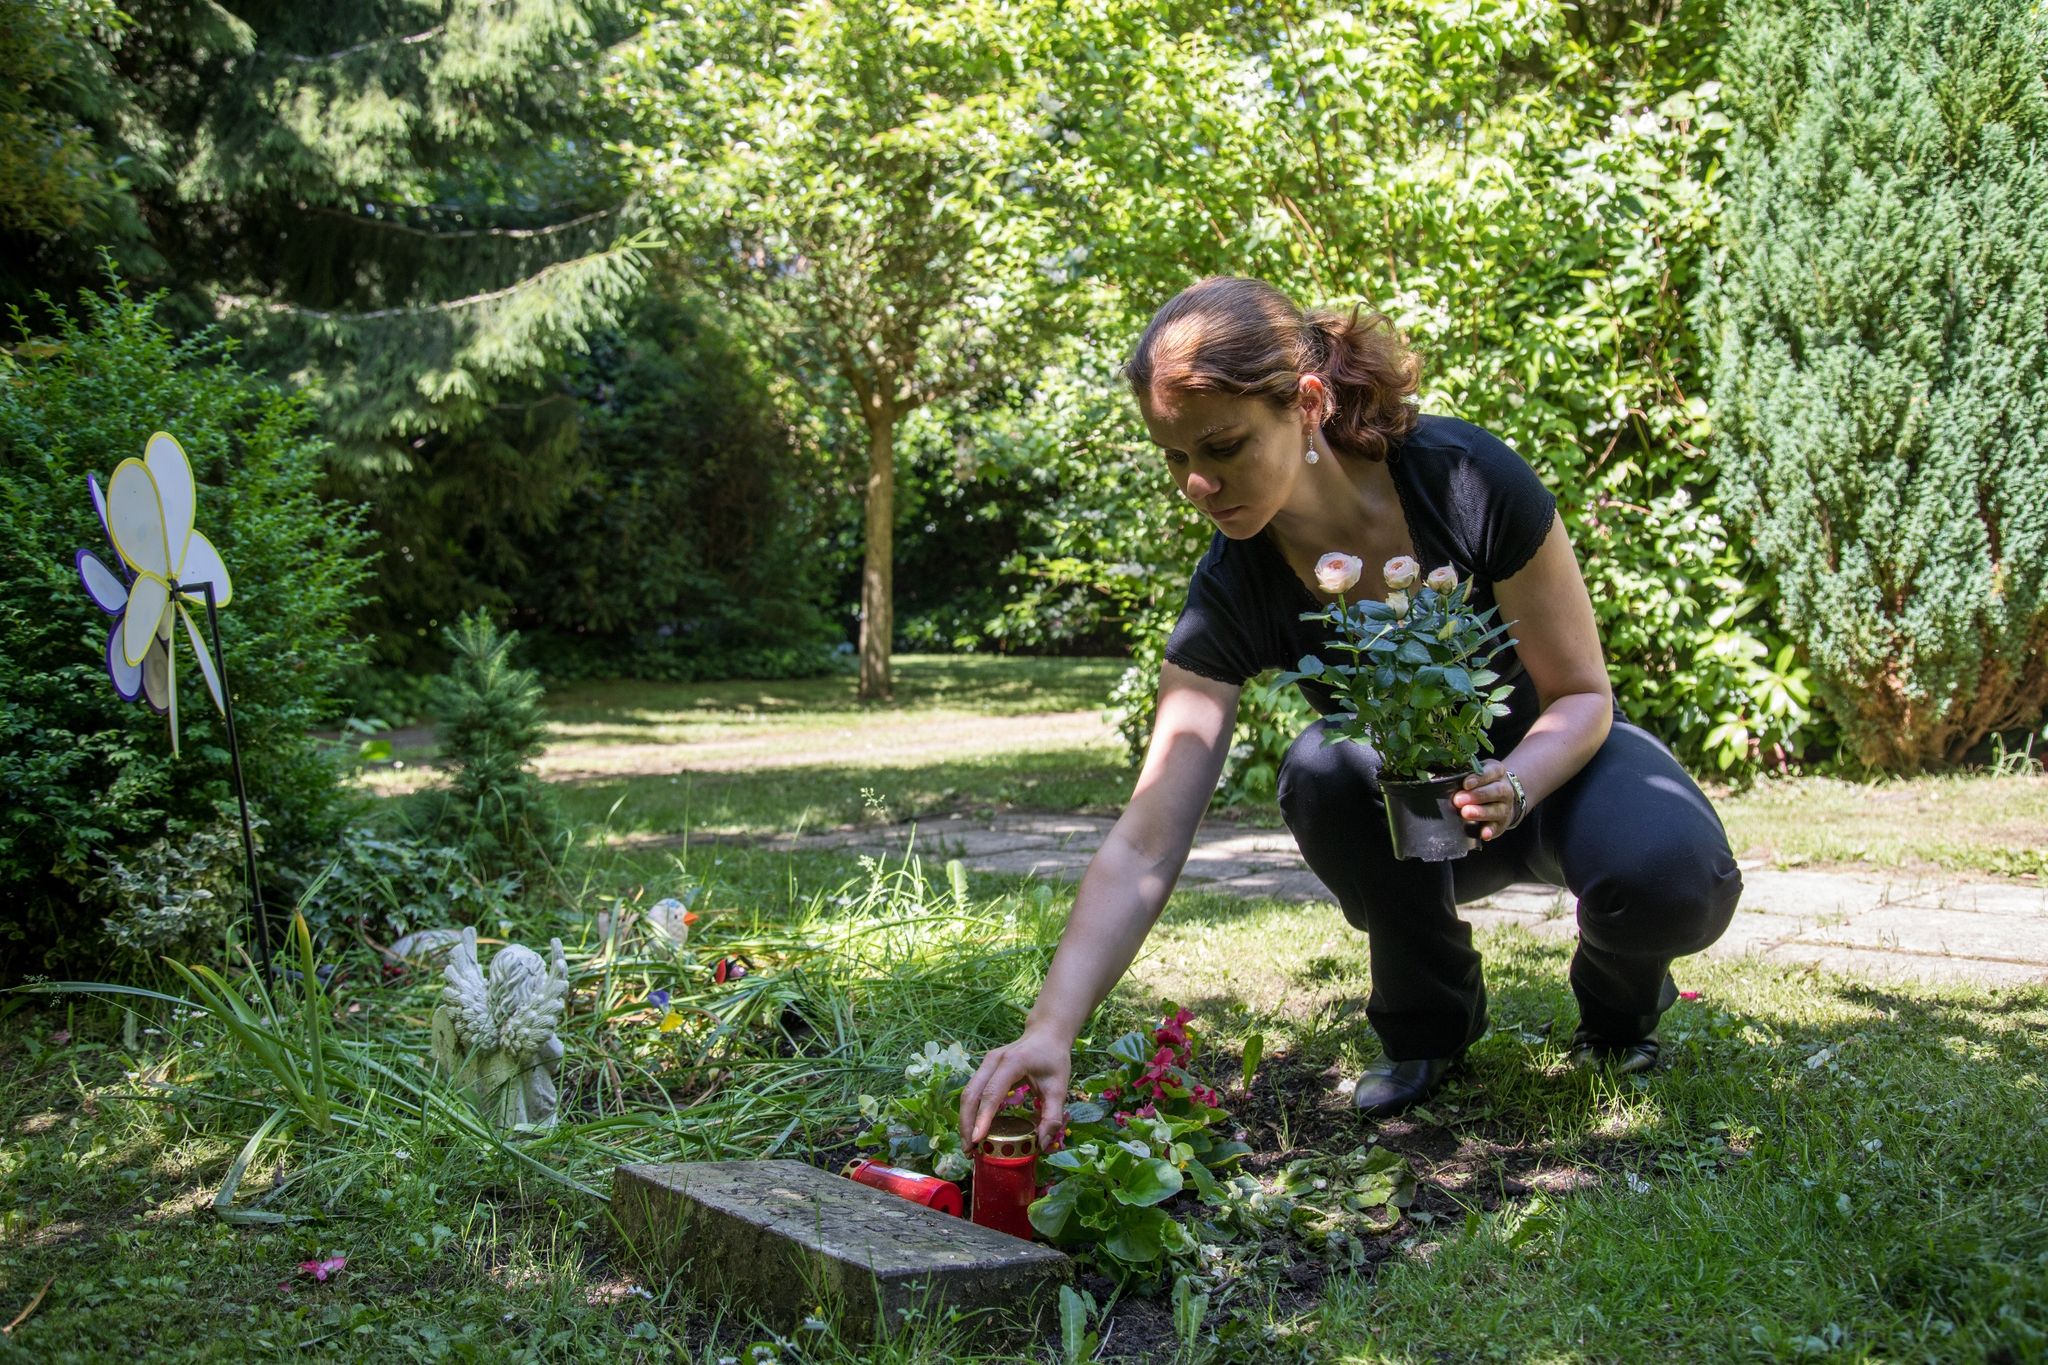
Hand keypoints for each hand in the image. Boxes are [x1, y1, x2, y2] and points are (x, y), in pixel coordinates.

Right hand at [959, 1028, 1072, 1152]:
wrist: (1046, 1034)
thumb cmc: (1053, 1059)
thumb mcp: (1059, 1087)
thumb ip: (1052, 1116)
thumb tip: (1042, 1144)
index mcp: (1013, 1063)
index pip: (992, 1093)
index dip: (983, 1118)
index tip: (976, 1140)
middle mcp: (993, 1061)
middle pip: (971, 1094)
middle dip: (967, 1124)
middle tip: (969, 1151)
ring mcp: (985, 1063)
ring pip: (967, 1093)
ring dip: (965, 1120)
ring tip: (969, 1146)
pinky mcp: (984, 1068)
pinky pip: (972, 1091)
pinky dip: (970, 1112)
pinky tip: (975, 1130)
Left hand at [1453, 759, 1517, 840]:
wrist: (1501, 797)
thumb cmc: (1481, 782)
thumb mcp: (1475, 773)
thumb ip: (1462, 775)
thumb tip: (1440, 779)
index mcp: (1497, 772)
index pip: (1490, 772)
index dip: (1478, 778)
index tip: (1465, 784)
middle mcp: (1505, 789)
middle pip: (1495, 791)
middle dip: (1477, 795)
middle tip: (1458, 800)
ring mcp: (1505, 807)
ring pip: (1497, 810)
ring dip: (1481, 812)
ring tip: (1465, 813)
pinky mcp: (1502, 823)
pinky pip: (1497, 827)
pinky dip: (1490, 830)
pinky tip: (1483, 834)